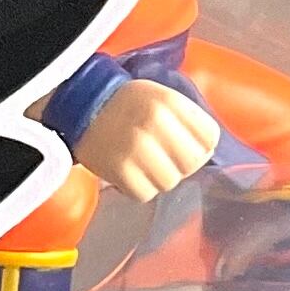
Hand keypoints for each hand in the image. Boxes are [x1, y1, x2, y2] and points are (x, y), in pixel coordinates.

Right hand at [77, 78, 223, 198]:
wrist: (79, 107)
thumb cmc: (126, 105)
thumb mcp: (161, 96)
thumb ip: (188, 120)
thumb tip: (207, 152)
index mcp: (170, 101)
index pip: (210, 137)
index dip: (201, 145)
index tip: (185, 144)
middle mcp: (156, 122)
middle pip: (192, 163)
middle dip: (180, 164)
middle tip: (162, 157)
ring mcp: (137, 147)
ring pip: (170, 182)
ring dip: (158, 178)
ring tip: (143, 164)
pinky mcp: (119, 170)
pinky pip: (145, 194)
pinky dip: (138, 188)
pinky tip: (129, 172)